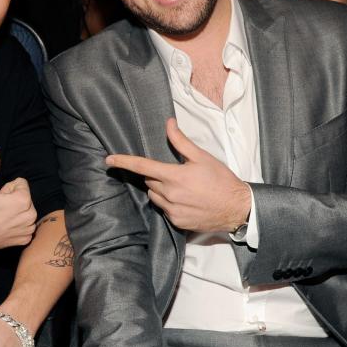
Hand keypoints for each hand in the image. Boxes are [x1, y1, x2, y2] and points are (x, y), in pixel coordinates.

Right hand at [0, 148, 36, 253]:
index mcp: (23, 200)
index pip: (21, 183)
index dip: (6, 188)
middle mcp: (30, 216)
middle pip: (24, 197)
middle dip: (12, 199)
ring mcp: (28, 229)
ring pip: (25, 211)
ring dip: (15, 212)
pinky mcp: (24, 239)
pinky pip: (25, 225)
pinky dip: (16, 225)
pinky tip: (2, 226)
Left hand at [105, 118, 250, 232]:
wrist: (237, 208)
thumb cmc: (222, 180)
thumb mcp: (203, 157)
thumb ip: (181, 142)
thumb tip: (169, 124)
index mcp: (174, 176)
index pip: (143, 167)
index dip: (124, 162)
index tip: (109, 159)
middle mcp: (170, 195)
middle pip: (150, 181)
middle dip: (157, 176)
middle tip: (177, 173)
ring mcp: (172, 210)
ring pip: (154, 196)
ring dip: (161, 190)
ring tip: (183, 188)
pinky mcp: (177, 222)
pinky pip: (164, 209)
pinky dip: (169, 203)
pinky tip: (187, 200)